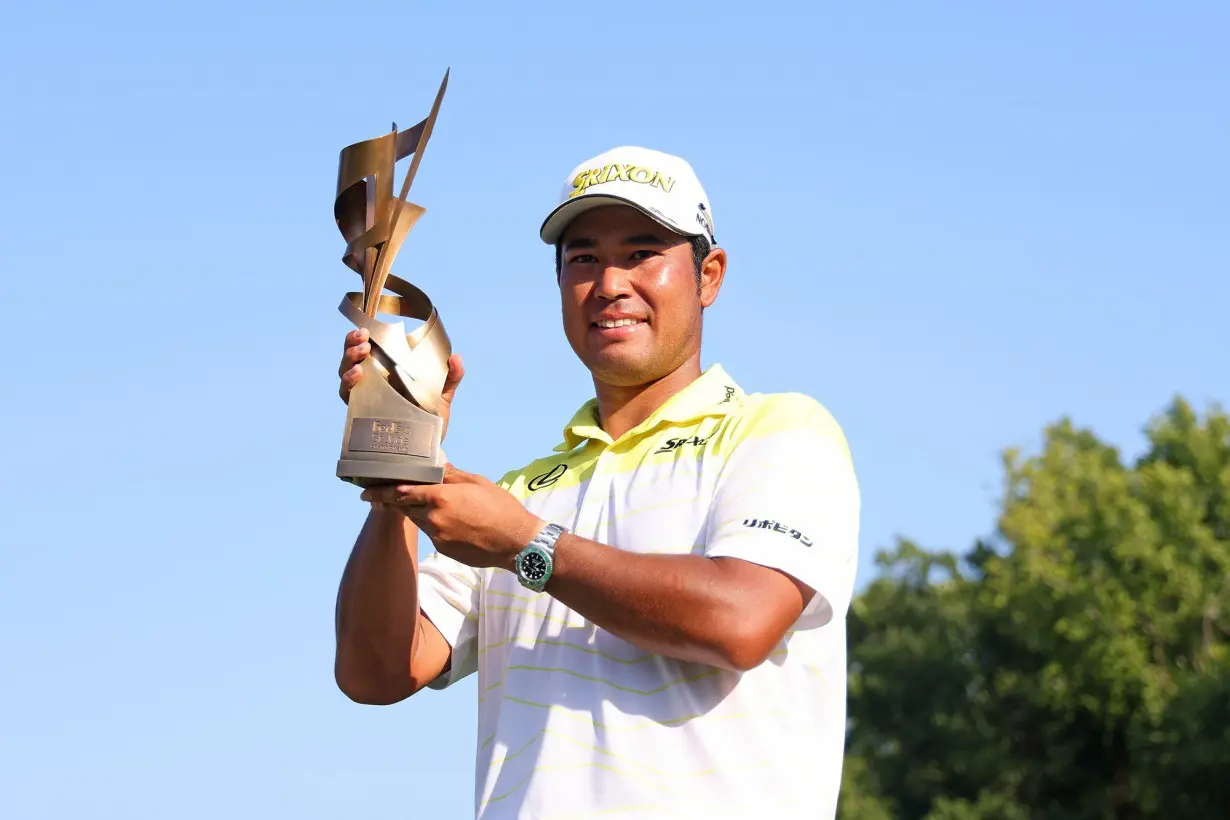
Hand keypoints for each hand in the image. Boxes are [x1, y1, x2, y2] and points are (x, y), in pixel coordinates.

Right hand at [338, 328, 465, 439]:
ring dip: (348, 362)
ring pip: (346, 374)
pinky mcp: (361, 413)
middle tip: (362, 340)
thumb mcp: (442, 396)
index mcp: (388, 373)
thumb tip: (456, 358)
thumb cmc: (430, 423)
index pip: (368, 350)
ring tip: (359, 357)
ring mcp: (366, 398)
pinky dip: (348, 385)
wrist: (426, 454)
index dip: (359, 338)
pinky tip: (357, 377)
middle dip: (351, 346)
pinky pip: (347, 396)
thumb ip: (450, 377)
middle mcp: (373, 383)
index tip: (364, 331)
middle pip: (352, 359)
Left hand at [360, 465, 543, 570]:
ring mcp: (438, 536)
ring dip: (417, 512)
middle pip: (405, 508)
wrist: (517, 543)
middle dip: (395, 501)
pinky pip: (432, 533)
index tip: (365, 492)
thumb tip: (436, 467)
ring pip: (418, 521)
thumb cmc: (501, 508)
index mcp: (440, 497)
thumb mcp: (477, 483)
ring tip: (430, 506)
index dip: (380, 492)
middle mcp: (434, 518)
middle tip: (382, 496)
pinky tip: (452, 522)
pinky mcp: (444, 549)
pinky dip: (434, 525)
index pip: (401, 493)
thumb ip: (452, 475)